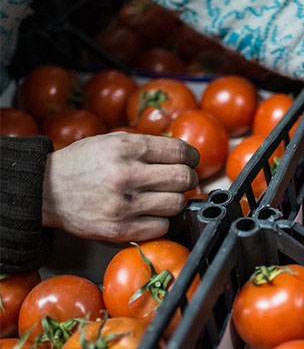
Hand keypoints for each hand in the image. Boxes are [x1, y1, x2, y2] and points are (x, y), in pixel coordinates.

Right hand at [42, 132, 199, 241]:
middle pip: (184, 178)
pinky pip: (161, 227)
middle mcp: (127, 174)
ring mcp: (124, 204)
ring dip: (175, 201)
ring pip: (176, 204)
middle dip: (187, 179)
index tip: (190, 162)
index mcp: (126, 148)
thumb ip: (146, 147)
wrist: (44, 191)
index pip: (180, 152)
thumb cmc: (81, 164)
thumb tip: (184, 157)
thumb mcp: (112, 141)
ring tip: (162, 198)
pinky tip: (150, 214)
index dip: (192, 158)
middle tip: (180, 181)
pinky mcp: (119, 229)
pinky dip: (161, 221)